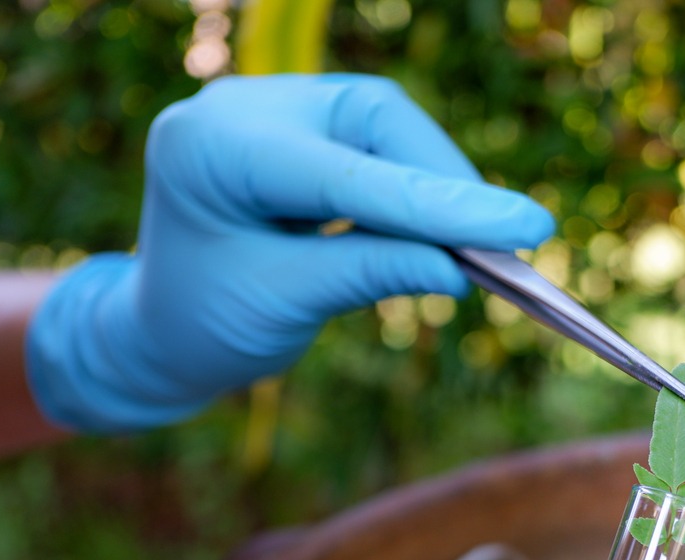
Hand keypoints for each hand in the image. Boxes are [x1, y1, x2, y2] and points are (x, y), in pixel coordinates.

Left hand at [26, 74, 553, 431]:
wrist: (160, 328)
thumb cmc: (205, 324)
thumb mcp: (286, 305)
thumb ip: (371, 274)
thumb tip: (462, 269)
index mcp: (210, 148)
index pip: (347, 173)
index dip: (441, 204)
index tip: (525, 228)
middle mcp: (239, 107)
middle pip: (375, 119)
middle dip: (444, 183)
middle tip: (505, 246)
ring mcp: (269, 108)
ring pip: (385, 125)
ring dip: (434, 185)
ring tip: (475, 248)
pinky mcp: (298, 124)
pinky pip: (375, 141)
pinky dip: (412, 186)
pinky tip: (437, 229)